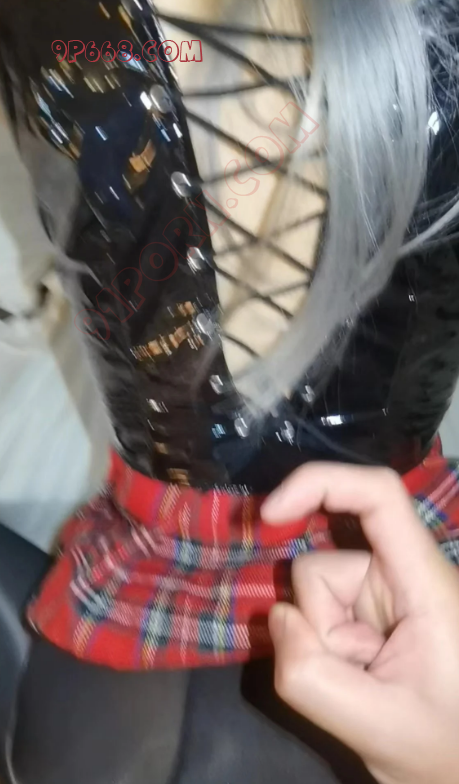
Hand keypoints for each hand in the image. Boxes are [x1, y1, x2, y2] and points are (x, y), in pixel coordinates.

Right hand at [262, 464, 458, 783]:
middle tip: (352, 674)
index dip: (321, 483)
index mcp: (424, 583)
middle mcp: (404, 572)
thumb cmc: (442, 747)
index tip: (271, 513)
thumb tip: (279, 615)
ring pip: (315, 590)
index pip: (379, 497)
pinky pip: (320, 609)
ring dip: (323, 639)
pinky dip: (323, 642)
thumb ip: (309, 676)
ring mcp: (386, 589)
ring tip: (362, 681)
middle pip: (325, 559)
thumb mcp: (376, 726)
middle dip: (316, 618)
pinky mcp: (371, 606)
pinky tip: (357, 673)